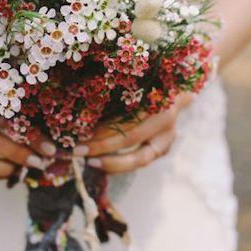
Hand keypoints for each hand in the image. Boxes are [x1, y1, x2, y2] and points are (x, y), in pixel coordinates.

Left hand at [73, 93, 192, 173]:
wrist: (173, 93)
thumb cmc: (143, 85)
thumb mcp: (132, 84)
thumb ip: (115, 95)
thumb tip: (81, 112)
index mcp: (156, 97)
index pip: (126, 118)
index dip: (103, 128)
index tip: (79, 132)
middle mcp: (165, 119)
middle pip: (131, 138)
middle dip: (102, 146)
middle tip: (78, 150)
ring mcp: (168, 137)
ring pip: (140, 157)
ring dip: (111, 162)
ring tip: (90, 162)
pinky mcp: (164, 149)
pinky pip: (141, 161)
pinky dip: (120, 165)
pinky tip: (102, 165)